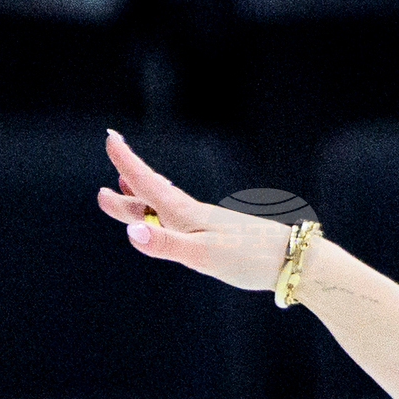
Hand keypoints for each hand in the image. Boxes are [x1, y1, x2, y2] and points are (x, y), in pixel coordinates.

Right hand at [97, 127, 289, 290]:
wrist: (294, 260)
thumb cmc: (249, 259)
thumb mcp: (203, 255)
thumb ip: (167, 245)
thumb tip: (132, 232)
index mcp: (185, 216)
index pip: (148, 186)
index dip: (128, 165)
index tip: (111, 138)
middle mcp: (194, 216)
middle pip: (153, 199)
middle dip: (128, 189)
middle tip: (105, 185)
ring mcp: (209, 225)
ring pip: (168, 208)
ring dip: (145, 198)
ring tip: (128, 187)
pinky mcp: (222, 236)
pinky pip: (185, 220)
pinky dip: (169, 213)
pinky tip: (175, 218)